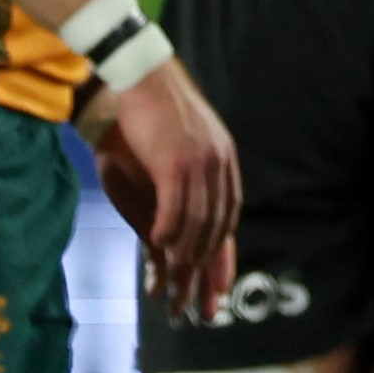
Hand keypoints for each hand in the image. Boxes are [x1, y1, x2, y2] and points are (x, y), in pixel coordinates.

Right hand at [95, 61, 242, 319]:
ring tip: (172, 277)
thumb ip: (191, 169)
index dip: (224, 251)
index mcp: (223, 161)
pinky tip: (156, 247)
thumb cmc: (154, 106)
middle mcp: (219, 165)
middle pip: (217, 225)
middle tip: (198, 299)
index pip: (230, 215)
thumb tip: (188, 196)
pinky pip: (175, 208)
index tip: (220, 285)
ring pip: (197, 221)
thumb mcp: (183, 139)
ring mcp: (200, 164)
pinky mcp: (175, 162)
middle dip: (207, 265)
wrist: (143, 74)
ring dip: (184, 253)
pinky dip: (167, 231)